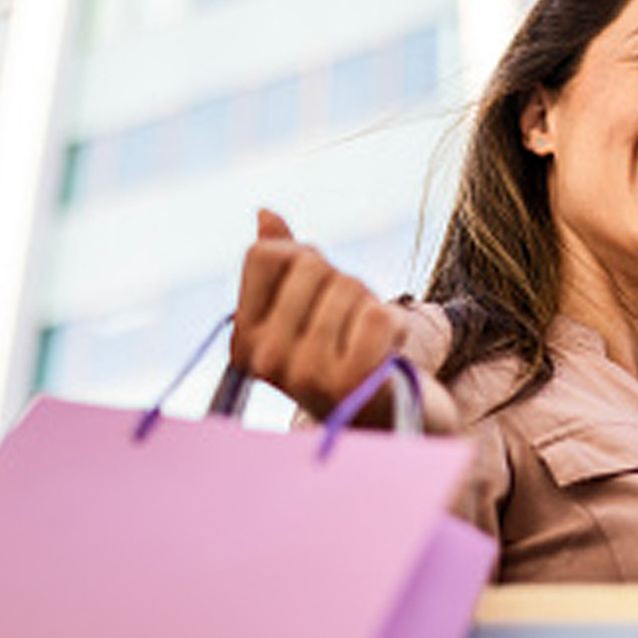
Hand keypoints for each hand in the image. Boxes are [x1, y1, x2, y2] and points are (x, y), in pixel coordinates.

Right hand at [232, 208, 455, 431]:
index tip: (319, 296)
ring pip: (350, 287)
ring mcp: (304, 372)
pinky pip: (377, 313)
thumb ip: (285, 263)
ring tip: (368, 343)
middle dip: (344, 285)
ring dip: (372, 307)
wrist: (388, 424)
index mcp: (245, 339)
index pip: (266, 255)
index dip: (304, 260)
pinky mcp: (350, 382)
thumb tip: (265, 212)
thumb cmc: (345, 357)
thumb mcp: (308, 312)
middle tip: (350, 327)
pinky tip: (386, 353)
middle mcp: (265, 358)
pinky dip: (393, 325)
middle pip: (312, 265)